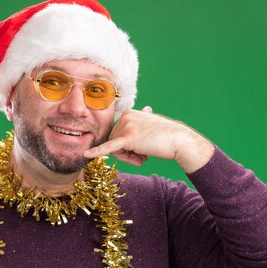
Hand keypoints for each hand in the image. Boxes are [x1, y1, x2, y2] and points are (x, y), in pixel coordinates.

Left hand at [84, 106, 214, 172]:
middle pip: (114, 142)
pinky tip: (86, 155)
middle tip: (143, 157)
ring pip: (116, 150)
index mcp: (129, 113)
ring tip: (144, 157)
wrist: (180, 141)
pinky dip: (97, 152)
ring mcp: (126, 126)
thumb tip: (147, 109)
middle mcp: (126, 116)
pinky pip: (110, 148)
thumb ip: (143, 120)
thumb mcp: (150, 126)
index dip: (127, 148)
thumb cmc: (167, 136)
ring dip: (129, 158)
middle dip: (127, 154)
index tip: (142, 151)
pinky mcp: (128, 138)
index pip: (117, 135)